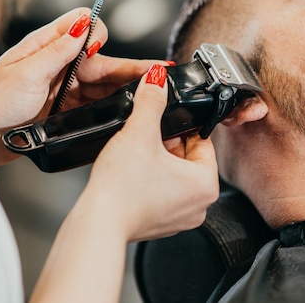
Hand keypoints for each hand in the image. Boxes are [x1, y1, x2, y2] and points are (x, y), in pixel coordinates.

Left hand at [0, 7, 165, 165]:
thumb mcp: (25, 73)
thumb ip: (58, 50)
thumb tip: (83, 24)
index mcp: (46, 47)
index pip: (82, 26)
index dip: (96, 35)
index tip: (97, 49)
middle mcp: (60, 64)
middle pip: (103, 60)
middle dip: (132, 66)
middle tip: (161, 70)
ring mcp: (67, 87)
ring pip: (106, 82)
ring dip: (129, 86)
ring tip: (154, 91)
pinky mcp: (70, 107)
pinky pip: (99, 102)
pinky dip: (116, 103)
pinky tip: (133, 107)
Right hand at [30, 65, 218, 302]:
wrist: (97, 223)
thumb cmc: (122, 188)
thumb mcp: (140, 132)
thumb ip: (151, 101)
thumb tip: (157, 79)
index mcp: (207, 184)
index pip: (202, 142)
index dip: (181, 126)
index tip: (165, 120)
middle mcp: (199, 206)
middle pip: (188, 158)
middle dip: (168, 143)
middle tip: (146, 136)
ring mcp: (180, 219)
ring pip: (174, 175)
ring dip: (158, 161)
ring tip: (136, 154)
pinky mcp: (160, 225)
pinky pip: (161, 193)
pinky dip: (149, 181)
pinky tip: (131, 174)